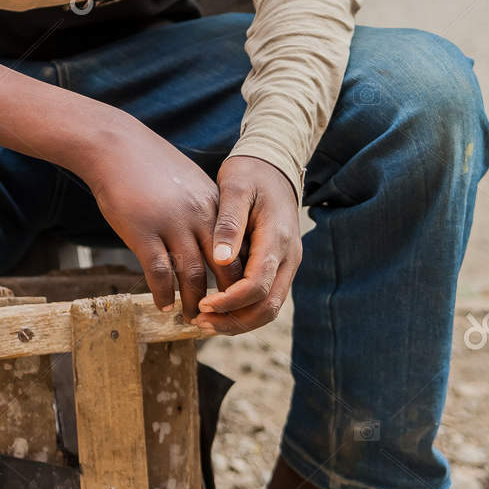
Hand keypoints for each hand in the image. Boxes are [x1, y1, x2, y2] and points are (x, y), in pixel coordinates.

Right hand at [76, 118, 230, 321]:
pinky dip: (162, 293)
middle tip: (218, 317)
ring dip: (193, 302)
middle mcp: (199, 216)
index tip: (236, 296)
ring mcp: (171, 224)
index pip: (239, 249)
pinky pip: (158, 272)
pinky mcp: (142, 232)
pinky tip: (162, 304)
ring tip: (190, 318)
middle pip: (224, 267)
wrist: (114, 146)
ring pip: (193, 275)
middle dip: (224, 298)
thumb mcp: (190, 182)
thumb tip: (212, 241)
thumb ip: (205, 210)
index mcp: (214, 204)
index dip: (240, 277)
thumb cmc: (150, 165)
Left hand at [194, 155, 300, 334]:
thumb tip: (221, 260)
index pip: (257, 285)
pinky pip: (266, 297)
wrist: (274, 166)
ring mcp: (287, 264)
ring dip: (239, 320)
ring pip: (269, 308)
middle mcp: (289, 257)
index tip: (202, 304)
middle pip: (268, 307)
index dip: (230, 301)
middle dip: (234, 321)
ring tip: (204, 321)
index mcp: (277, 239)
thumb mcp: (236, 188)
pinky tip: (217, 308)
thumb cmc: (251, 174)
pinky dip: (243, 309)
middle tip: (199, 322)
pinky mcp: (280, 266)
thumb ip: (229, 224)